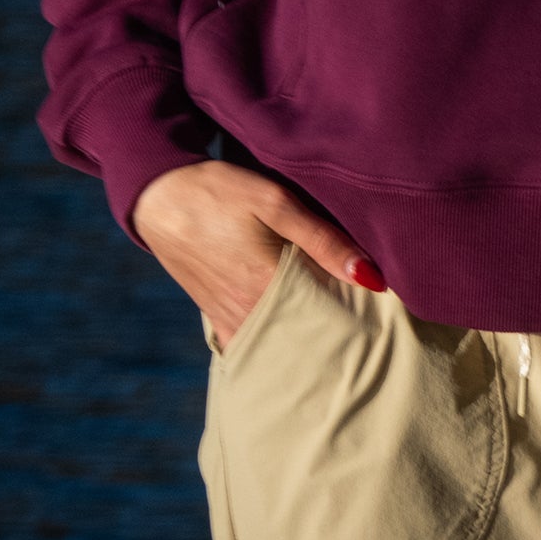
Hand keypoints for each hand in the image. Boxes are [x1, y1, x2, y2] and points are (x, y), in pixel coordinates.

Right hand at [131, 160, 385, 346]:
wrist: (157, 194)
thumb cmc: (218, 191)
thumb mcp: (274, 202)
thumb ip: (323, 240)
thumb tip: (371, 277)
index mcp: (270, 284)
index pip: (331, 315)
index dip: (359, 316)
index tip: (383, 316)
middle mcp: (251, 311)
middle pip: (308, 337)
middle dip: (337, 336)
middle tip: (368, 335)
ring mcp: (231, 319)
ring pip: (282, 346)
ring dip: (308, 344)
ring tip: (339, 340)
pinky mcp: (217, 318)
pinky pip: (252, 347)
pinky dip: (275, 348)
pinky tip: (294, 348)